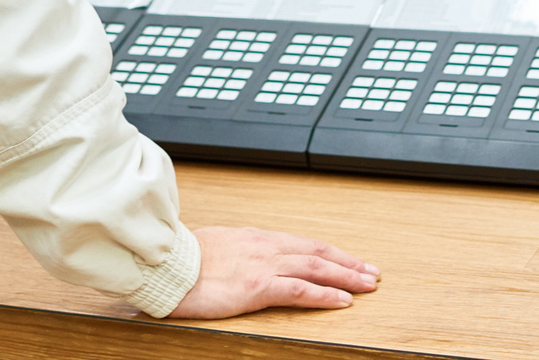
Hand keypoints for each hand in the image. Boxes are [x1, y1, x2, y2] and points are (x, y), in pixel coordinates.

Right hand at [168, 226, 378, 318]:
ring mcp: (263, 265)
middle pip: (318, 252)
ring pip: (316, 268)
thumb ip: (239, 252)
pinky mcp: (256, 287)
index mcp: (257, 238)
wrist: (166, 265)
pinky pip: (299, 290)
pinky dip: (324, 295)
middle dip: (349, 263)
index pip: (305, 243)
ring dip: (347, 276)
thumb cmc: (184, 259)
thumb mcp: (218, 247)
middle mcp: (265, 247)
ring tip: (367, 285)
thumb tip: (245, 258)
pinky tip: (342, 300)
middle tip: (372, 272)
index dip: (332, 252)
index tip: (351, 259)